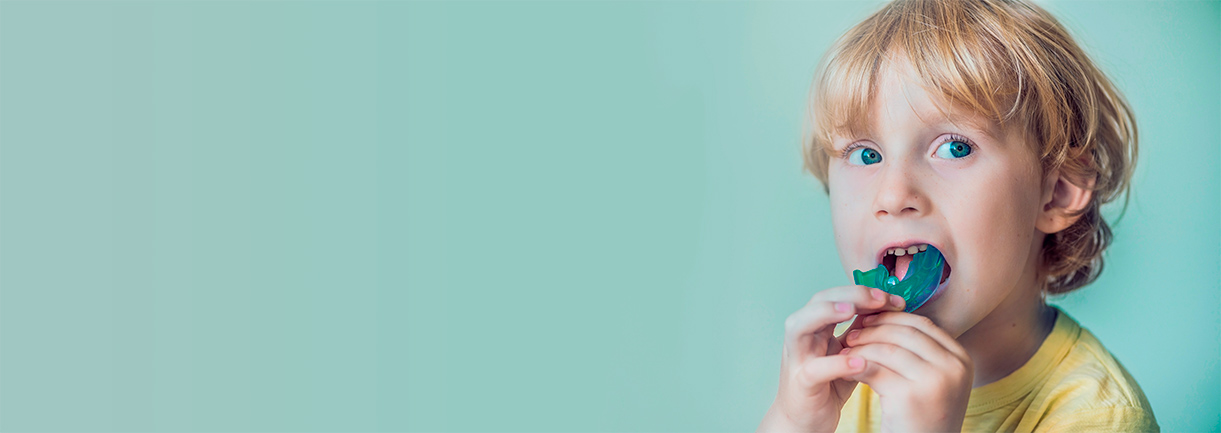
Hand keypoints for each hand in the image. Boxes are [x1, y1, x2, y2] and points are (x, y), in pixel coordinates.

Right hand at [758, 286, 905, 431]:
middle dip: (848, 295)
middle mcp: (802, 338)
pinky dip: (836, 363)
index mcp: (815, 328)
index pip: (834, 296)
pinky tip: (859, 360)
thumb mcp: (846, 352)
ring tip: (852, 311)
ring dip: (826, 313)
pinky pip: (815, 369)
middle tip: (879, 298)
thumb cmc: (826, 386)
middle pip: (817, 302)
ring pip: (800, 326)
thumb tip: (885, 308)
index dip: (862, 292)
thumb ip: (858, 331)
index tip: (893, 298)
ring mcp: (797, 359)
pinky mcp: (801, 383)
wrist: (806, 420)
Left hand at [841, 312, 973, 432]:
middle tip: (852, 333)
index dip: (893, 318)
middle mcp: (954, 367)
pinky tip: (847, 368)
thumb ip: (922, 351)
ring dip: (862, 347)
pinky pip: (875, 370)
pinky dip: (857, 365)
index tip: (869, 319)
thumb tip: (889, 314)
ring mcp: (935, 381)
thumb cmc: (923, 415)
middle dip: (874, 330)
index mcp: (962, 358)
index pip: (922, 324)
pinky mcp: (910, 396)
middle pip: (905, 333)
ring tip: (846, 349)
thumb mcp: (933, 379)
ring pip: (888, 349)